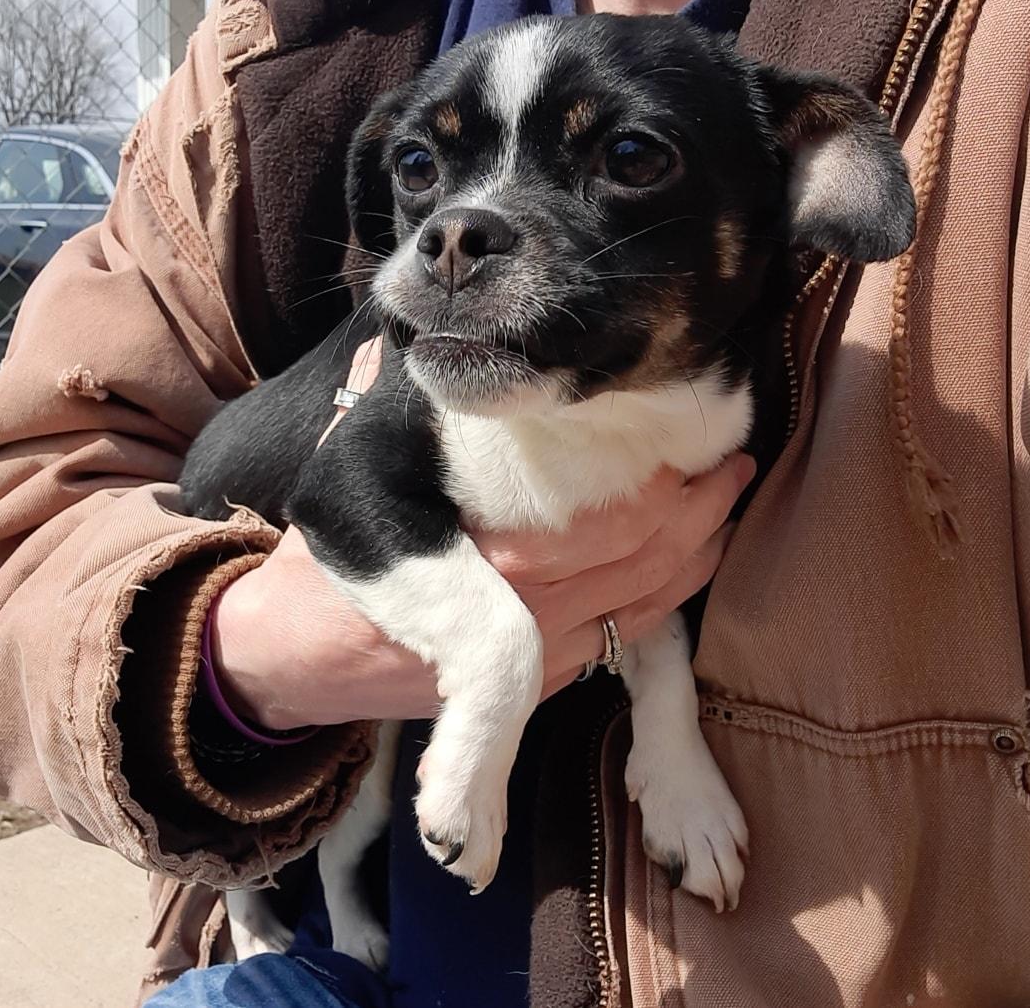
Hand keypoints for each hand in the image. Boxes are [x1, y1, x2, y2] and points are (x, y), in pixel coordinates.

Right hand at [213, 338, 754, 728]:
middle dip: (701, 514)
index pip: (604, 528)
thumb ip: (379, 406)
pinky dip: (664, 599)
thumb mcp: (346, 474)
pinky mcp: (538, 685)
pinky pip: (624, 639)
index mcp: (487, 562)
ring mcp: (539, 660)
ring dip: (695, 556)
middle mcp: (528, 618)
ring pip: (646, 607)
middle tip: (732, 464)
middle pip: (642, 564)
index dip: (663, 492)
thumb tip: (402, 343)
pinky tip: (683, 563)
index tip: (695, 446)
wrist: (297, 659)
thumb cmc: (325, 567)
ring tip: (725, 504)